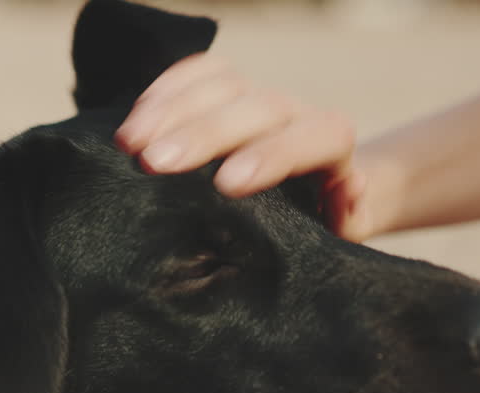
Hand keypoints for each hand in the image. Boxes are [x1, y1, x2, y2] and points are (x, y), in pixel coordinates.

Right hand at [115, 54, 372, 240]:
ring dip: (169, 110)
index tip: (225, 185)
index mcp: (331, 146)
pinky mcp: (225, 87)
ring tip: (129, 145)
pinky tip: (133, 122)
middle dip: (203, 133)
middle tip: (154, 163)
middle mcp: (295, 111)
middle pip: (255, 106)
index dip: (271, 154)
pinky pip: (196, 72)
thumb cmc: (322, 221)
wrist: (318, 188)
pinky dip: (162, 91)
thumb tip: (349, 188)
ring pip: (220, 84)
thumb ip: (350, 216)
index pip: (314, 135)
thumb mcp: (342, 233)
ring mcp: (257, 95)